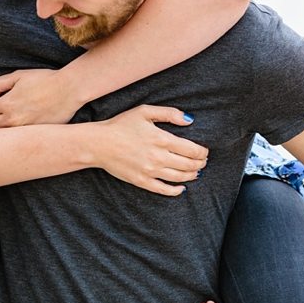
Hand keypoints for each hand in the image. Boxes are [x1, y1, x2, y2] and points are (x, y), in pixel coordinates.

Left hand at [0, 69, 81, 126]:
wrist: (68, 89)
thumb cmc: (44, 80)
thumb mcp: (18, 75)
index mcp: (7, 105)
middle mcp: (14, 120)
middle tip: (0, 111)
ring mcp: (25, 130)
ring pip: (4, 134)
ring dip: (4, 126)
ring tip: (12, 117)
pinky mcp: (36, 134)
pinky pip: (20, 137)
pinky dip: (18, 132)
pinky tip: (24, 122)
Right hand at [92, 105, 207, 195]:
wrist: (99, 144)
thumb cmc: (121, 125)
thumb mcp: (144, 111)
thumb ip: (168, 113)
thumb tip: (189, 120)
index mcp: (162, 139)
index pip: (192, 149)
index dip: (202, 152)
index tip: (205, 151)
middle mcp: (159, 157)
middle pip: (189, 165)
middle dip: (200, 164)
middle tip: (203, 162)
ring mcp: (150, 171)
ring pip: (179, 177)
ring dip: (192, 175)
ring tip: (196, 172)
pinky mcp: (142, 181)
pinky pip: (164, 189)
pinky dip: (176, 190)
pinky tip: (182, 188)